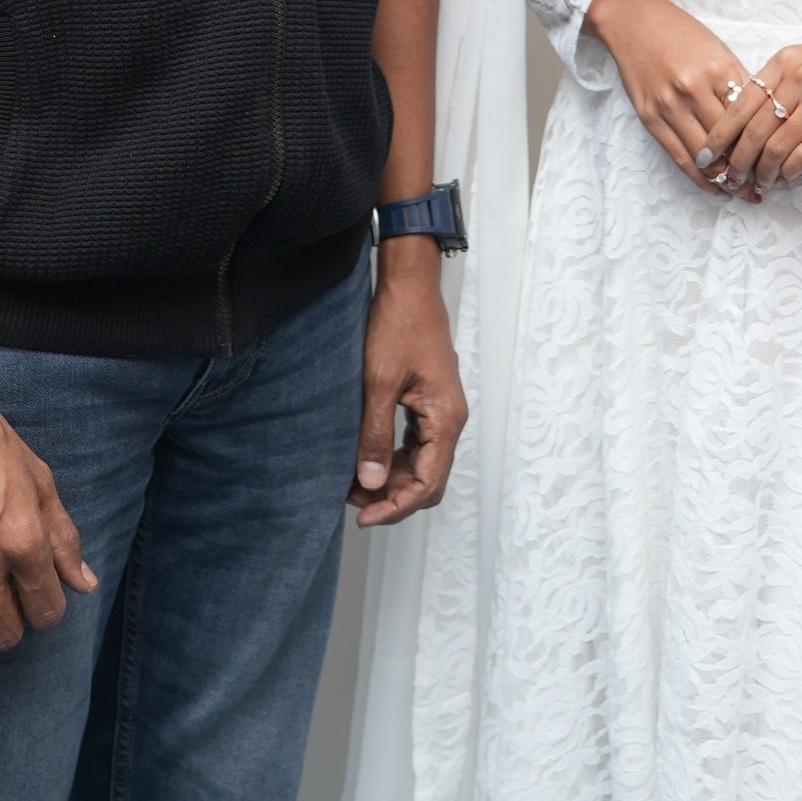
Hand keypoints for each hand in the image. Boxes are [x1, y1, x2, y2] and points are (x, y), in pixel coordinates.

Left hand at [350, 239, 467, 528]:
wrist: (409, 284)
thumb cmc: (399, 323)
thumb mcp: (379, 381)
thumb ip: (375, 434)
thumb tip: (369, 482)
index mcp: (445, 418)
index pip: (427, 483)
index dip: (396, 507)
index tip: (363, 516)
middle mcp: (449, 419)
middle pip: (427, 479)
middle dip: (392, 497)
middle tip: (352, 501)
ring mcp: (440, 410)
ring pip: (420, 463)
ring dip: (389, 478)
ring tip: (352, 481)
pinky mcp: (427, 401)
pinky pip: (414, 443)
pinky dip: (391, 457)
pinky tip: (364, 456)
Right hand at [585, 0, 759, 193]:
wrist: (633, 21)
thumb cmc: (681, 34)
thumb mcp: (718, 51)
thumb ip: (739, 84)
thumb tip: (765, 121)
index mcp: (719, 69)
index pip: (750, 119)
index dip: (767, 145)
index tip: (781, 162)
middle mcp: (694, 89)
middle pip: (730, 141)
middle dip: (750, 167)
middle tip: (768, 184)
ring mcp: (669, 105)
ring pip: (705, 155)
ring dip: (726, 179)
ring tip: (744, 192)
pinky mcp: (650, 117)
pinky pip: (679, 156)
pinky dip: (699, 178)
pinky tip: (715, 187)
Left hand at [700, 19, 801, 194]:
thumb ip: (781, 84)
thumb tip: (749, 123)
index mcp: (785, 59)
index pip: (739, 103)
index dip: (719, 135)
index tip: (705, 157)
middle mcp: (800, 76)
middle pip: (754, 129)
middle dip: (735, 160)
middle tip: (728, 180)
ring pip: (778, 145)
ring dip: (762, 172)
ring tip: (755, 185)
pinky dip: (792, 171)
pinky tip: (788, 179)